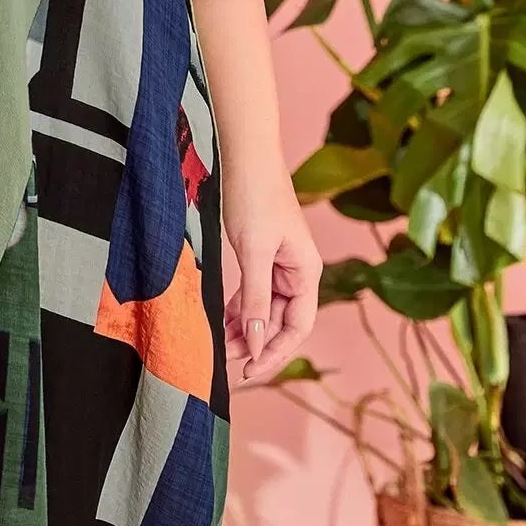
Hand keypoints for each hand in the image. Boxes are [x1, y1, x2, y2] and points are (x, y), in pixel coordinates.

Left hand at [221, 160, 321, 386]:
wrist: (245, 155)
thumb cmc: (254, 196)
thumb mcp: (254, 251)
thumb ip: (255, 298)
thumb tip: (255, 342)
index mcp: (306, 272)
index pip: (297, 327)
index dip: (274, 352)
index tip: (249, 371)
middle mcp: (298, 272)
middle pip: (280, 322)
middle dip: (254, 343)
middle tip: (224, 362)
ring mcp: (280, 264)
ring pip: (264, 309)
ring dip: (244, 329)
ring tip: (218, 346)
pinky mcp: (261, 255)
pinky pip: (253, 293)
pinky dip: (239, 308)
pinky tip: (222, 322)